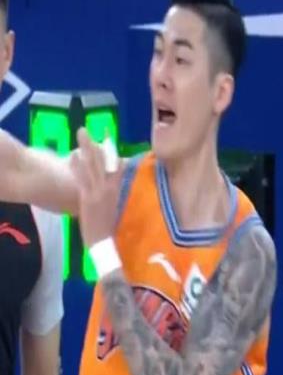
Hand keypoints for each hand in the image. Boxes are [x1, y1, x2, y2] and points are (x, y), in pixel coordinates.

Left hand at [71, 128, 122, 246]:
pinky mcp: (88, 198)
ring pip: (93, 166)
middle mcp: (109, 188)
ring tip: (82, 134)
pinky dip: (78, 167)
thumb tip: (111, 185)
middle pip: (104, 162)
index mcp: (117, 191)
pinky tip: (73, 156)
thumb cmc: (108, 228)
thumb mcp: (113, 208)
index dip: (113, 154)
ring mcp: (99, 192)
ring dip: (87, 148)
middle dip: (96, 145)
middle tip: (89, 131)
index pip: (118, 168)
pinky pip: (82, 179)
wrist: (104, 243)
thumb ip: (111, 195)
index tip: (109, 141)